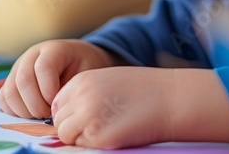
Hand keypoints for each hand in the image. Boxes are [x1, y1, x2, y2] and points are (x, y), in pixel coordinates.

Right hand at [0, 40, 119, 118]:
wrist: (77, 60)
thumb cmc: (83, 68)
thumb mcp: (85, 73)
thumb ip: (70, 88)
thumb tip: (54, 111)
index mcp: (53, 49)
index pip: (43, 67)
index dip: (49, 90)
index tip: (58, 103)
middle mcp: (31, 56)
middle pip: (23, 80)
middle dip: (37, 105)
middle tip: (50, 115)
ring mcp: (18, 68)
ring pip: (10, 92)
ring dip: (25, 111)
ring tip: (41, 115)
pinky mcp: (11, 81)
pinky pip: (4, 99)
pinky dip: (15, 112)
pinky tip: (32, 113)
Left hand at [53, 68, 228, 148]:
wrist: (170, 99)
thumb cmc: (145, 91)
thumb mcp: (109, 81)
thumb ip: (86, 94)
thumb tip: (70, 116)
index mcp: (82, 80)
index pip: (58, 103)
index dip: (69, 114)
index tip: (84, 119)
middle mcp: (81, 97)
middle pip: (59, 121)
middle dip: (73, 128)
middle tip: (97, 128)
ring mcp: (87, 117)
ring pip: (66, 135)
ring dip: (79, 138)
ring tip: (104, 133)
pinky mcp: (98, 137)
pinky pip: (81, 147)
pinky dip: (92, 146)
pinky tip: (112, 137)